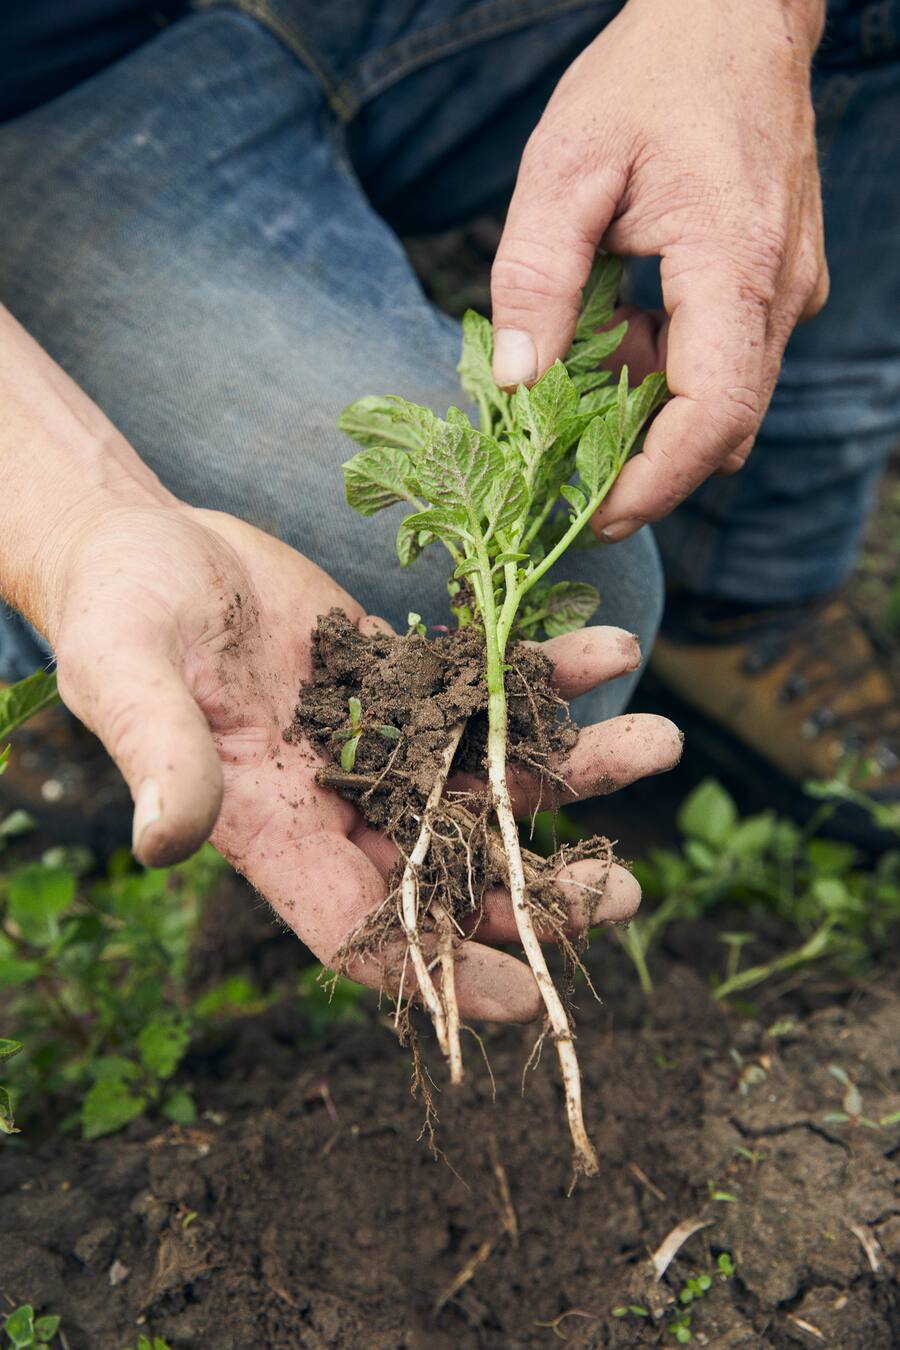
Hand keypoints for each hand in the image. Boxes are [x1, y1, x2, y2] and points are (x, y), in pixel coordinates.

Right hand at [47, 505, 681, 1019]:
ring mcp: (378, 737)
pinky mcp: (399, 673)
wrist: (148, 544)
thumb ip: (160, 755)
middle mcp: (338, 801)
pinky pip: (484, 688)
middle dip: (540, 887)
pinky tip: (604, 653)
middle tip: (625, 892)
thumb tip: (164, 844)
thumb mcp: (126, 676)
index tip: (529, 994)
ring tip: (657, 741)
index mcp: (273, 830)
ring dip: (573, 768)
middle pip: (453, 870)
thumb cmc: (117, 613)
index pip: (362, 932)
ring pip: (489, 776)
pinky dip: (544, 675)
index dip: (442, 973)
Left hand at [491, 0, 827, 538]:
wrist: (733, 13)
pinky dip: (667, 371)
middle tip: (567, 472)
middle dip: (645, 462)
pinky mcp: (777, 284)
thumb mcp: (565, 164)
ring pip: (724, 399)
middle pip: (722, 426)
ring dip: (650, 410)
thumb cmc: (651, 75)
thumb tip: (517, 383)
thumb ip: (535, 275)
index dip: (656, 483)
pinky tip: (616, 329)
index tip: (597, 517)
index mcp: (735, 266)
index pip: (713, 416)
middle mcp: (780, 291)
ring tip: (579, 368)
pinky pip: (726, 361)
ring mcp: (788, 289)